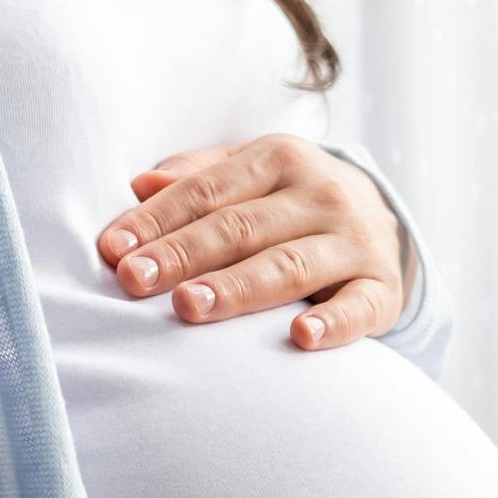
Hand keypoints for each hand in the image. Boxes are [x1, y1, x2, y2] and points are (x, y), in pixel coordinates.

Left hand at [98, 133, 410, 351]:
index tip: (113, 250)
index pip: (207, 191)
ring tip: (189, 306)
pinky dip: (333, 324)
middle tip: (135, 280)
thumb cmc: (292, 202)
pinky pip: (357, 308)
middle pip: (241, 228)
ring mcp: (355, 242)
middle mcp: (321, 195)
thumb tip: (139, 184)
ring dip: (237, 288)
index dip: (157, 219)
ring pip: (289, 266)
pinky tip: (302, 338)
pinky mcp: (382, 289)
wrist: (384, 223)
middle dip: (184, 254)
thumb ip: (197, 178)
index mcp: (280, 159)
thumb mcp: (251, 174)